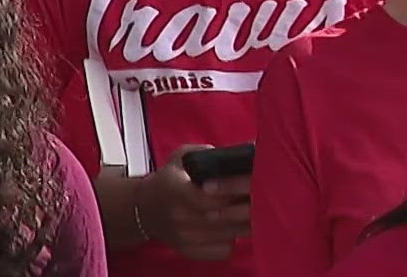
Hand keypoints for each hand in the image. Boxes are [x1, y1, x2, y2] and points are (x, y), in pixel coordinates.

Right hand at [135, 146, 251, 259]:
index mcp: (174, 189)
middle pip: (225, 217)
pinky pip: (225, 249)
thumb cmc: (168, 180)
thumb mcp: (181, 157)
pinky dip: (235, 238)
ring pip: (230, 234)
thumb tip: (238, 157)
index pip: (210, 198)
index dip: (232, 192)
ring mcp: (184, 238)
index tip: (247, 183)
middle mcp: (178, 216)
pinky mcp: (191, 252)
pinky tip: (234, 226)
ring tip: (252, 210)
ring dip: (246, 223)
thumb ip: (207, 154)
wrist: (145, 208)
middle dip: (247, 206)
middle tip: (260, 197)